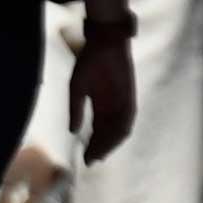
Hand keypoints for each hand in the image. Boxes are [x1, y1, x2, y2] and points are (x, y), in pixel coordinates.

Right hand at [70, 29, 138, 170]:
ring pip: (119, 129)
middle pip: (109, 134)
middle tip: (91, 161)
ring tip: (100, 154)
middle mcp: (113, 107)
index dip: (92, 146)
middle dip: (100, 148)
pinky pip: (128, 118)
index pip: (98, 131)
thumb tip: (72, 132)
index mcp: (100, 105)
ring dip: (110, 143)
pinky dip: (120, 130)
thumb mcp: (76, 88)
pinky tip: (112, 140)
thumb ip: (75, 110)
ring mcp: (122, 102)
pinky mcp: (129, 96)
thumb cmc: (89, 61)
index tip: (85, 159)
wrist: (104, 42)